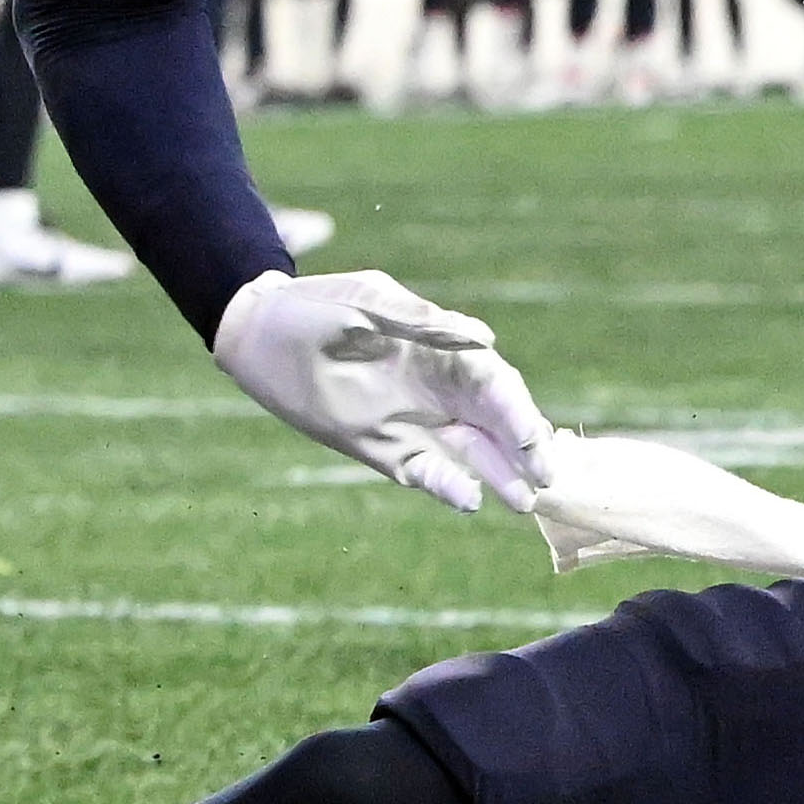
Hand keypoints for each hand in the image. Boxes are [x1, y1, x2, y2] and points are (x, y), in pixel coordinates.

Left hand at [212, 267, 552, 514]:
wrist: (258, 332)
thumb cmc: (318, 306)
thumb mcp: (367, 302)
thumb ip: (422, 322)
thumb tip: (485, 339)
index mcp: (442, 350)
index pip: (496, 385)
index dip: (520, 413)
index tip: (536, 439)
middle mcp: (437, 390)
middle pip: (494, 424)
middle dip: (523, 451)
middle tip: (545, 480)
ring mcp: (413, 421)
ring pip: (469, 453)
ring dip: (497, 476)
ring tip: (523, 501)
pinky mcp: (383, 448)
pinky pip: (425, 471)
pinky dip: (447, 485)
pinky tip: (468, 500)